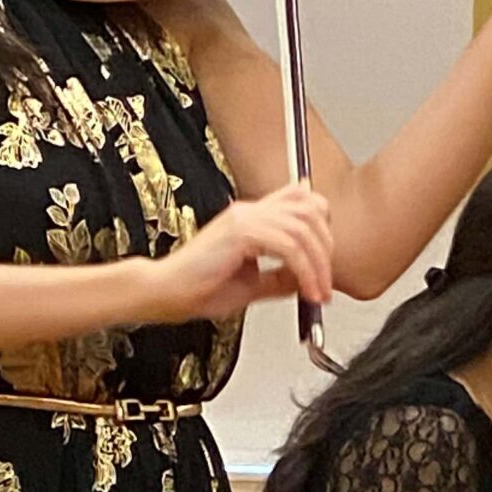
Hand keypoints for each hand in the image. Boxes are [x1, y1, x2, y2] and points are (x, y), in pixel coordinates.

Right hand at [139, 181, 333, 327]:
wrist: (165, 292)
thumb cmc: (198, 289)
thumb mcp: (251, 285)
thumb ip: (279, 278)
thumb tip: (306, 280)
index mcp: (250, 217)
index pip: (300, 199)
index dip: (321, 224)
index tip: (323, 260)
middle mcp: (249, 211)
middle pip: (309, 208)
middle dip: (326, 247)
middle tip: (325, 281)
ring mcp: (244, 219)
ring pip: (302, 228)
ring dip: (318, 265)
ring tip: (317, 292)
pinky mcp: (241, 233)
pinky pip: (288, 246)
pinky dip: (304, 271)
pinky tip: (305, 292)